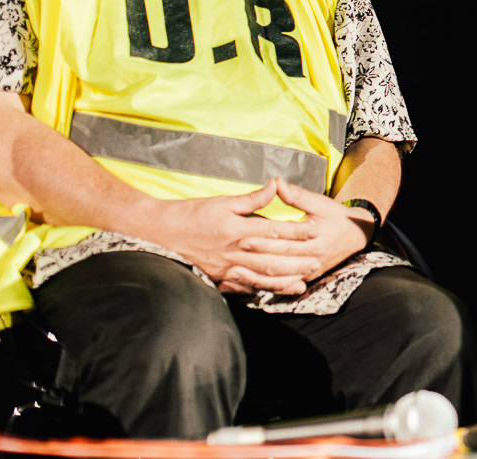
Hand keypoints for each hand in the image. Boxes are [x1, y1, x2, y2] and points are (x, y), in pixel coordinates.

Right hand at [141, 182, 318, 294]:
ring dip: (285, 278)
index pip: (273, 231)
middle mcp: (232, 251)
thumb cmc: (189, 213)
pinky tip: (277, 290)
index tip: (315, 230)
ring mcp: (224, 268)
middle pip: (272, 256)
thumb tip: (276, 186)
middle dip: (298, 258)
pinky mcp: (217, 278)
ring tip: (305, 278)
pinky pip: (244, 287)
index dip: (296, 231)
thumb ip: (252, 199)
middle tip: (319, 259)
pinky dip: (263, 289)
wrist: (157, 233)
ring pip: (261, 275)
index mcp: (235, 228)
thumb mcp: (221, 201)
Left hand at [236, 177, 373, 284]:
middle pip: (279, 263)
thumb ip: (296, 195)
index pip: (284, 242)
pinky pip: (284, 287)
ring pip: (279, 280)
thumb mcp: (319, 202)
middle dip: (254, 260)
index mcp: (315, 240)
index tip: (243, 237)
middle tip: (233, 256)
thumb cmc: (336, 217)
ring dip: (257, 278)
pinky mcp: (306, 279)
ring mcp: (309, 272)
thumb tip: (276, 183)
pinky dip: (266, 287)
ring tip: (235, 275)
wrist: (356, 235)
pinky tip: (249, 287)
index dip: (264, 240)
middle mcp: (312, 259)